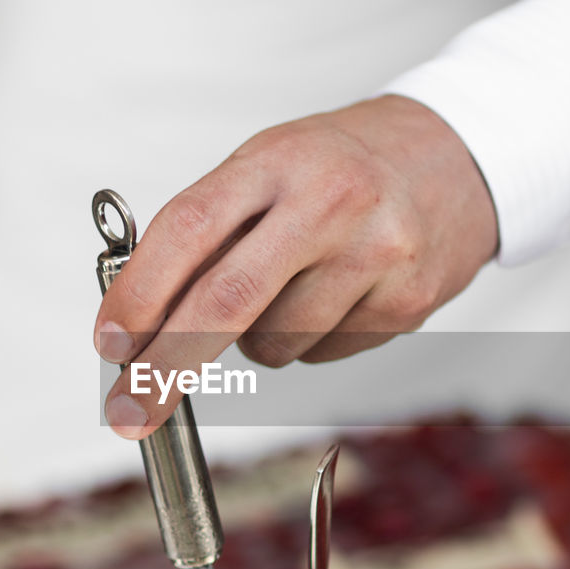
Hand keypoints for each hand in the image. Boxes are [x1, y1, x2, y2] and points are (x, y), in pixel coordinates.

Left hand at [94, 95, 497, 438]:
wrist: (459, 159)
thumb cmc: (343, 166)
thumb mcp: (272, 164)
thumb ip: (211, 229)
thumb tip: (138, 318)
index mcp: (278, 159)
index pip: (189, 229)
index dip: (140, 294)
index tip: (110, 342)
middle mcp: (329, 203)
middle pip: (226, 303)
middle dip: (166, 367)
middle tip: (130, 410)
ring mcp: (375, 255)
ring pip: (272, 344)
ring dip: (257, 340)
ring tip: (295, 285)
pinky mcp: (406, 303)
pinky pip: (320, 354)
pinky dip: (309, 341)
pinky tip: (339, 293)